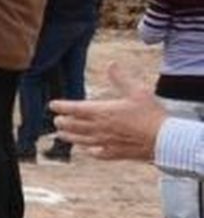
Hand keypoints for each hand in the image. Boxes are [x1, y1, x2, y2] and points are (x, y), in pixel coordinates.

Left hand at [51, 64, 167, 160]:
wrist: (165, 140)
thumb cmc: (151, 115)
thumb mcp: (137, 92)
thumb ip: (121, 79)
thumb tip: (111, 64)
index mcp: (102, 112)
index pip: (75, 109)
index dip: (62, 106)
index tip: (52, 105)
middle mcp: (100, 128)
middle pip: (74, 126)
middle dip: (63, 122)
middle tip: (56, 120)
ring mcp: (106, 142)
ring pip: (82, 140)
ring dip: (69, 137)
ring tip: (61, 135)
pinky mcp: (116, 153)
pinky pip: (98, 153)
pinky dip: (90, 151)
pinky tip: (88, 150)